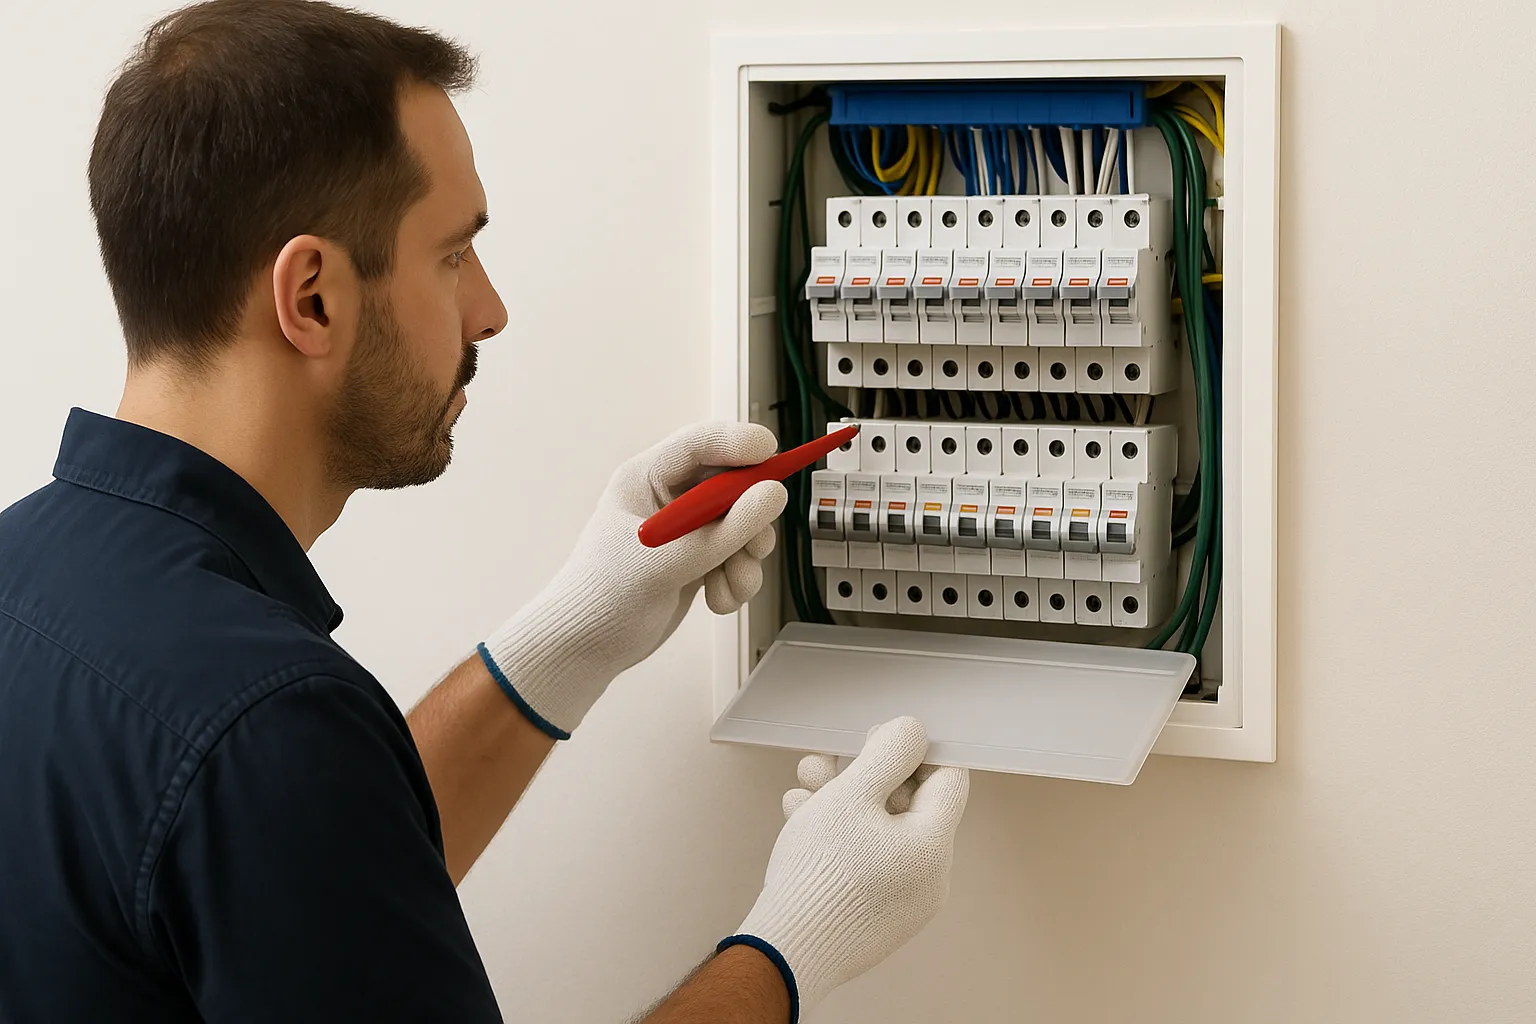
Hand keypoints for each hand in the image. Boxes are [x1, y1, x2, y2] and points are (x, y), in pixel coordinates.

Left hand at [479, 422, 786, 737]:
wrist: (588, 648)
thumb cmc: (602, 598)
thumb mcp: (664, 562)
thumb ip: (723, 531)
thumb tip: (772, 495)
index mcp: (646, 479)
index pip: (699, 445)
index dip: (738, 443)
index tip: (771, 453)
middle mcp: (670, 498)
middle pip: (732, 483)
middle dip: (750, 518)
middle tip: (755, 544)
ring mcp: (688, 530)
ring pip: (743, 526)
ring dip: (745, 559)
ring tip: (728, 583)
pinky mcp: (700, 559)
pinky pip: (740, 558)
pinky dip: (737, 581)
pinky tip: (716, 599)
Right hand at [720, 718, 969, 1017]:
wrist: (785, 951)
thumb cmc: (818, 875)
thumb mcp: (851, 795)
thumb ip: (887, 754)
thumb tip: (913, 732)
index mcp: (933, 847)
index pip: (948, 778)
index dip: (915, 751)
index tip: (878, 742)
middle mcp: (929, 878)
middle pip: (908, 805)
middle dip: (865, 776)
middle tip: (828, 762)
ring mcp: (905, 902)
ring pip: (881, 832)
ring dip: (843, 802)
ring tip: (803, 792)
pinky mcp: (879, 917)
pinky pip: (870, 862)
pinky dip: (841, 839)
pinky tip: (804, 823)